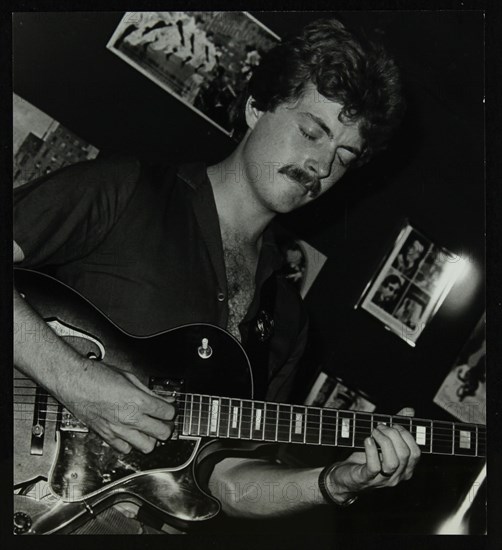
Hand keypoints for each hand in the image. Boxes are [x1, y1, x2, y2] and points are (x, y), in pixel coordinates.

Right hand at [56, 359, 175, 453]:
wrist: (73, 381)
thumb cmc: (97, 376)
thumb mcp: (130, 377)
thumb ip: (150, 392)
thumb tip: (165, 398)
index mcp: (138, 401)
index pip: (168, 413)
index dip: (171, 410)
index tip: (168, 408)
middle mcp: (129, 418)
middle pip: (163, 433)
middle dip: (166, 426)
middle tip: (163, 420)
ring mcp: (118, 430)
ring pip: (147, 447)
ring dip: (152, 438)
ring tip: (149, 428)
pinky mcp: (106, 436)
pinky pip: (126, 449)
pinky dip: (131, 443)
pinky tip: (131, 433)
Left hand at [327, 408, 420, 500]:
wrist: (346, 477)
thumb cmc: (366, 458)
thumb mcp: (383, 443)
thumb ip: (397, 427)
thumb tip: (409, 410)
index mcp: (405, 469)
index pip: (416, 453)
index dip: (406, 435)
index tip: (393, 424)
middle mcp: (397, 476)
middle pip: (405, 454)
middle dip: (393, 434)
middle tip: (380, 426)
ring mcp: (382, 480)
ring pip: (392, 462)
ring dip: (384, 441)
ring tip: (374, 432)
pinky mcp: (365, 479)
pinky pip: (374, 467)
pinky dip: (371, 451)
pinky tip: (367, 440)